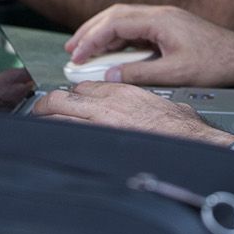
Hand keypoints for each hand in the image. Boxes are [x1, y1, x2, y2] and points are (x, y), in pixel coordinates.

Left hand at [33, 80, 221, 143]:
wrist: (194, 143)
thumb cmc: (185, 128)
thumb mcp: (166, 104)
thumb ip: (150, 103)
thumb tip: (152, 109)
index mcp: (123, 92)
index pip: (85, 89)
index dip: (72, 97)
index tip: (68, 104)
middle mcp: (108, 105)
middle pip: (63, 98)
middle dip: (47, 106)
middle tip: (41, 113)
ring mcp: (101, 124)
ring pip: (58, 116)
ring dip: (46, 122)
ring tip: (39, 128)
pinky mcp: (100, 142)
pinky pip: (66, 136)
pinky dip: (54, 139)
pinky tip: (48, 144)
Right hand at [63, 4, 233, 87]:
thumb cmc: (217, 65)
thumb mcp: (176, 75)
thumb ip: (140, 75)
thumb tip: (110, 76)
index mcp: (161, 19)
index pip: (115, 22)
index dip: (92, 39)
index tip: (77, 56)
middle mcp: (161, 14)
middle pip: (116, 15)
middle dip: (91, 31)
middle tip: (72, 50)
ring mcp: (167, 19)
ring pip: (125, 20)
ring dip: (104, 34)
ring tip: (86, 51)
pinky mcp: (171, 28)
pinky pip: (137, 28)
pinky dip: (120, 39)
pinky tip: (113, 53)